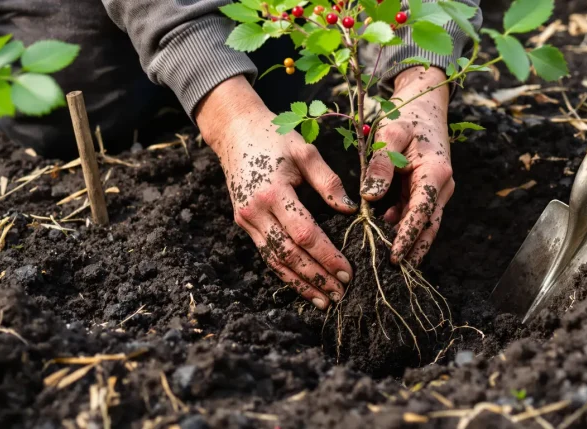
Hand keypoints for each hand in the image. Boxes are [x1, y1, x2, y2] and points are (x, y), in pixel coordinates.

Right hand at [196, 76, 357, 309]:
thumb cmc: (274, 137)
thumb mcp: (305, 151)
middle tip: (340, 294)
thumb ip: (329, 181)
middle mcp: (256, 211)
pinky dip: (284, 273)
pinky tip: (301, 285)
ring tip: (323, 300)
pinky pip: (266, 253)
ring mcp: (246, 219)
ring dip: (299, 283)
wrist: (235, 131)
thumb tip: (351, 209)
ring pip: (274, 261)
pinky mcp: (243, 223)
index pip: (305, 234)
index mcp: (274, 192)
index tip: (347, 271)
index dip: (327, 256)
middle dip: (316, 277)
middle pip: (288, 255)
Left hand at [361, 67, 452, 265]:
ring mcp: (436, 189)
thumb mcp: (390, 134)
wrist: (425, 103)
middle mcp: (441, 185)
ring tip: (386, 263)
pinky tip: (382, 235)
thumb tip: (371, 197)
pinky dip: (402, 227)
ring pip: (424, 224)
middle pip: (428, 226)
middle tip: (392, 273)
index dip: (409, 236)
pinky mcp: (426, 190)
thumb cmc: (407, 116)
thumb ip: (382, 165)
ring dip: (408, 242)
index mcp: (436, 172)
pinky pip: (415, 213)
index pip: (423, 212)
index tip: (395, 257)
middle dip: (412, 250)